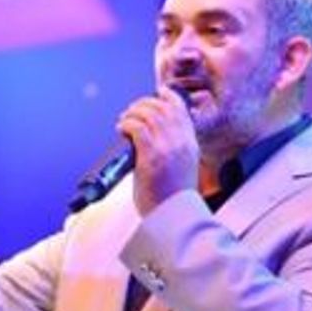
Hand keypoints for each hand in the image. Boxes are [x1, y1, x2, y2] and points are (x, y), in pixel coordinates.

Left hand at [117, 87, 198, 213]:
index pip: (180, 109)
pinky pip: (136, 127)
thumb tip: (150, 134)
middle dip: (144, 103)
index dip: (167, 96)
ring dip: (132, 112)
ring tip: (124, 120)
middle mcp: (182, 143)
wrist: (172, 217)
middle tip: (132, 111)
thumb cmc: (171, 198)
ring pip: (148, 113)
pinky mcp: (152, 156)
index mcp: (190, 145)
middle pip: (162, 107)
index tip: (156, 93)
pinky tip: (121, 129)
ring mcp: (168, 148)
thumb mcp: (181, 167)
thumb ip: (172, 148)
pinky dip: (126, 124)